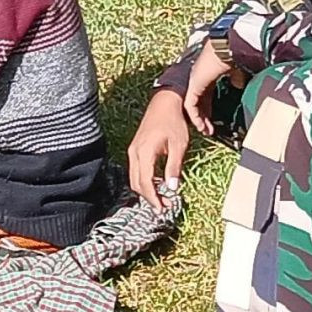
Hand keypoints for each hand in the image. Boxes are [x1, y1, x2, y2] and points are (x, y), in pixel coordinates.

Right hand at [127, 88, 192, 206]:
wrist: (164, 103)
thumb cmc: (173, 122)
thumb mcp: (179, 145)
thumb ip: (174, 168)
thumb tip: (173, 188)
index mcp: (145, 153)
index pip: (145, 182)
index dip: (153, 198)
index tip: (162, 209)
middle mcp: (135, 153)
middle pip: (137, 183)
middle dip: (150, 197)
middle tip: (165, 206)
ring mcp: (133, 151)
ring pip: (135, 178)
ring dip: (147, 190)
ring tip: (163, 197)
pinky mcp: (135, 149)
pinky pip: (136, 170)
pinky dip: (145, 180)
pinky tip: (158, 183)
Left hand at [183, 43, 236, 137]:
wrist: (226, 49)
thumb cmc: (232, 56)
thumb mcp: (236, 71)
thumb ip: (236, 78)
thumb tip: (239, 84)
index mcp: (207, 75)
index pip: (205, 95)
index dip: (209, 108)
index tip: (214, 119)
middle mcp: (198, 79)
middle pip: (198, 102)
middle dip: (204, 117)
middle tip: (209, 130)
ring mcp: (194, 82)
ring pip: (192, 106)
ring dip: (199, 120)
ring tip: (205, 131)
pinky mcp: (193, 86)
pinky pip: (190, 106)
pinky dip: (195, 117)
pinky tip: (201, 126)